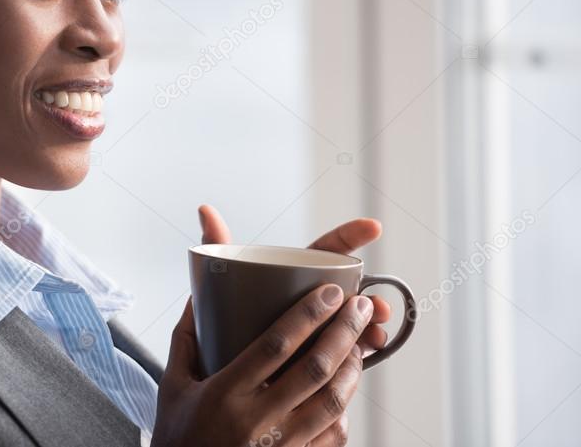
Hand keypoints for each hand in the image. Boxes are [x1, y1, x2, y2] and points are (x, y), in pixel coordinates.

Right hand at [152, 287, 371, 446]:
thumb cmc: (178, 439)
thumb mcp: (173, 388)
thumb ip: (185, 342)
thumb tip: (198, 299)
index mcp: (225, 394)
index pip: (274, 346)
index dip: (307, 315)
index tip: (329, 292)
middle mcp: (257, 421)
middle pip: (314, 369)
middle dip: (344, 332)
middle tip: (359, 307)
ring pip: (332, 402)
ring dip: (352, 368)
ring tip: (358, 343)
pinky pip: (333, 436)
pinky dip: (344, 409)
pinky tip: (343, 390)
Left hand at [198, 204, 391, 352]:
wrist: (215, 371)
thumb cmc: (221, 318)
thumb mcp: (221, 282)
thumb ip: (217, 245)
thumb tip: (204, 209)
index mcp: (291, 274)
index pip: (325, 250)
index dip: (349, 235)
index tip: (372, 227)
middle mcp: (308, 300)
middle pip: (346, 293)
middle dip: (366, 298)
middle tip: (376, 307)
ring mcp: (314, 331)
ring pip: (350, 326)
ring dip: (368, 327)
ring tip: (376, 336)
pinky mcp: (315, 364)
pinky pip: (345, 358)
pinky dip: (360, 356)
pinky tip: (367, 357)